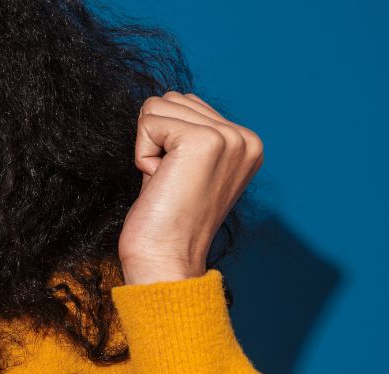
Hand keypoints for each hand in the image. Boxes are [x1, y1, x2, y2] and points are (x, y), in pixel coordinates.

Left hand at [118, 91, 263, 284]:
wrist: (166, 259)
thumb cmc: (167, 220)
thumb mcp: (187, 168)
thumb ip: (188, 133)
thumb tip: (168, 101)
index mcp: (246, 143)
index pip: (187, 103)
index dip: (165, 141)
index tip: (178, 180)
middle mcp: (244, 137)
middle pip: (172, 99)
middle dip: (156, 140)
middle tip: (169, 182)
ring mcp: (228, 138)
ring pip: (157, 106)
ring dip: (148, 146)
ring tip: (166, 181)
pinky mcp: (204, 141)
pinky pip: (148, 121)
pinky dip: (142, 154)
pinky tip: (159, 181)